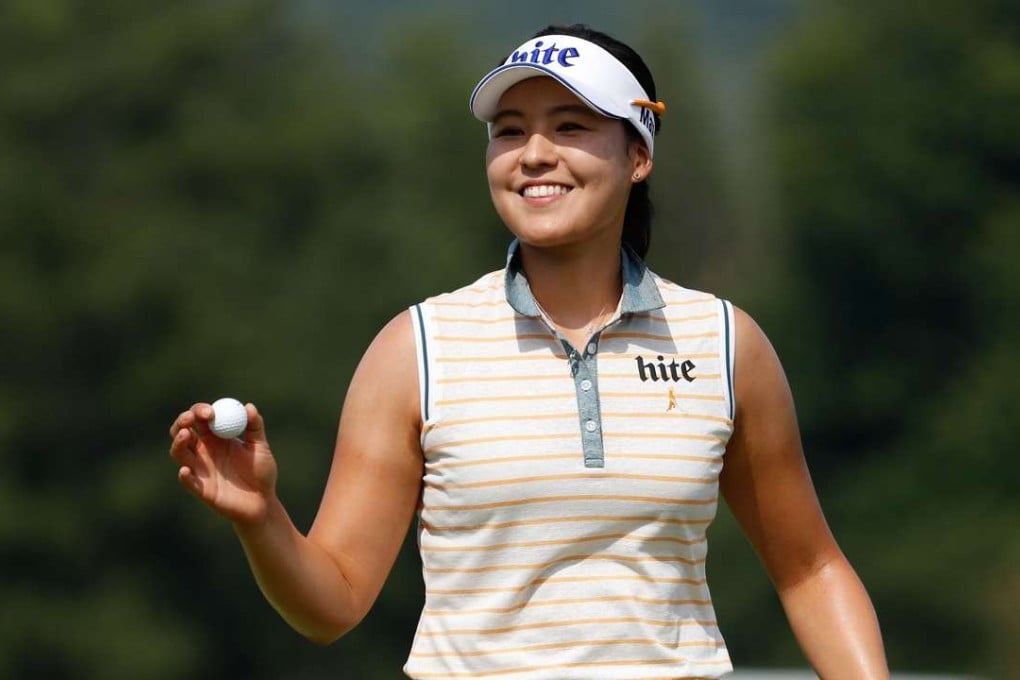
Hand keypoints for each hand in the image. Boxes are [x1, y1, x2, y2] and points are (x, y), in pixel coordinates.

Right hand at [169, 402, 277, 525]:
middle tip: (191, 418)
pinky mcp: (200, 488)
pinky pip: (188, 482)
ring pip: (179, 453)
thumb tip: (249, 406)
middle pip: (182, 431)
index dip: (200, 411)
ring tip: (185, 434)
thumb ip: (255, 427)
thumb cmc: (261, 472)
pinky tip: (186, 470)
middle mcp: (203, 451)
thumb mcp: (261, 447)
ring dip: (178, 443)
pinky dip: (184, 476)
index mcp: (216, 437)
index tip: (210, 412)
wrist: (263, 502)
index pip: (200, 418)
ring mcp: (199, 469)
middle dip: (182, 422)